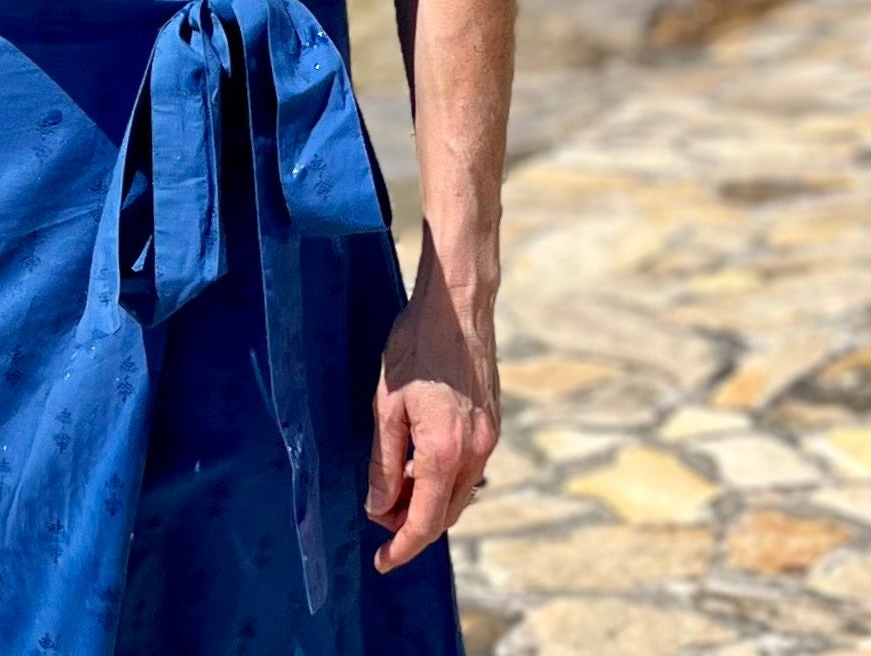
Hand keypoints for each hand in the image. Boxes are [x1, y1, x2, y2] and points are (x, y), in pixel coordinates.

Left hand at [364, 260, 499, 572]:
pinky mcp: (492, 423)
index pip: (424, 521)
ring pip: (459, 493)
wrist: (458, 307)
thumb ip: (384, 461)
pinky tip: (419, 462)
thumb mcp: (386, 404)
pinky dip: (443, 479)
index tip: (381, 563)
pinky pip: (469, 469)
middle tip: (379, 519)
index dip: (401, 547)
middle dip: (412, 526)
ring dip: (429, 502)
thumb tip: (378, 507)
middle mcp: (475, 453)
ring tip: (394, 490)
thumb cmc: (416, 348)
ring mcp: (489, 438)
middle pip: (445, 513)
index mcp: (445, 452)